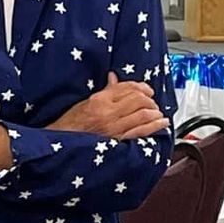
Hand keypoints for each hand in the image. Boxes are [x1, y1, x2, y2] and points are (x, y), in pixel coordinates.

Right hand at [48, 74, 167, 139]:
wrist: (62, 143)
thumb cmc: (70, 124)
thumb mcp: (85, 102)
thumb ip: (104, 92)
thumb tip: (114, 79)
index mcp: (99, 100)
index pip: (126, 88)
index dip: (140, 86)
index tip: (147, 89)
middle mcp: (108, 112)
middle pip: (138, 100)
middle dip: (149, 99)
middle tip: (153, 101)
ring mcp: (114, 127)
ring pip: (143, 114)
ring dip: (155, 111)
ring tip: (158, 111)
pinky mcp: (118, 140)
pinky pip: (141, 131)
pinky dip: (155, 126)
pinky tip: (162, 123)